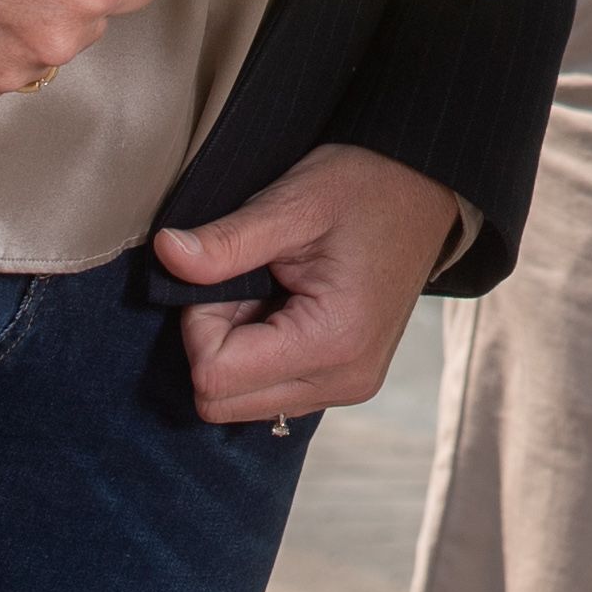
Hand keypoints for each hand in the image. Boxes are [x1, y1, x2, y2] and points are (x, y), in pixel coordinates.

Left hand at [158, 140, 461, 423]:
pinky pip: (269, 394)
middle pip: (220, 403)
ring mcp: (347, 387)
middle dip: (215, 340)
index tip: (230, 274)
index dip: (200, 321)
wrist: (426, 187)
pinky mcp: (345, 381)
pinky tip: (284, 308)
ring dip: (236, 350)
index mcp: (333, 342)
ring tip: (271, 291)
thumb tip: (166, 254)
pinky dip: (258, 356)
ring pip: (240, 404)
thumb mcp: (294, 203)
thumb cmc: (365, 187)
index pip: (215, 376)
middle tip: (248, 282)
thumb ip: (227, 241)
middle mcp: (344, 380)